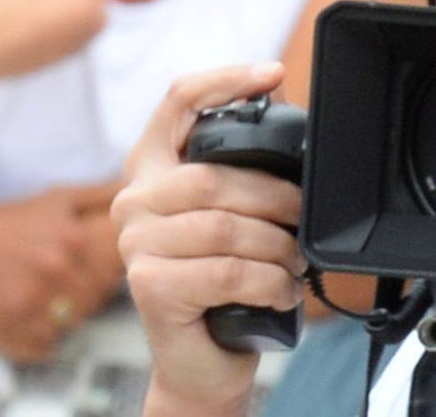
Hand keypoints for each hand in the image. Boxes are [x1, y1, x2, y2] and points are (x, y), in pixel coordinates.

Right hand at [0, 183, 121, 362]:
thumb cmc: (17, 217)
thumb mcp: (61, 198)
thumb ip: (100, 195)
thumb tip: (135, 190)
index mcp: (75, 238)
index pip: (114, 272)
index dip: (111, 278)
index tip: (103, 275)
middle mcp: (57, 266)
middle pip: (96, 300)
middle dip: (91, 299)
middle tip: (76, 292)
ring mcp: (35, 293)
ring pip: (73, 322)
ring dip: (69, 318)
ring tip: (57, 303)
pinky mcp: (13, 314)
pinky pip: (44, 341)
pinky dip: (45, 339)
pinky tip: (39, 321)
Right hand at [113, 63, 303, 416]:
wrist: (200, 360)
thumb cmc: (221, 281)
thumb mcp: (232, 214)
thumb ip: (244, 164)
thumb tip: (279, 99)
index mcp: (151, 167)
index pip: (177, 102)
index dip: (224, 81)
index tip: (271, 74)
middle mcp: (132, 200)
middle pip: (213, 175)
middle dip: (275, 196)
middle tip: (303, 217)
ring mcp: (134, 244)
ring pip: (226, 227)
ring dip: (277, 247)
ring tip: (295, 262)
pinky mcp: (148, 285)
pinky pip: (229, 271)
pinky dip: (270, 280)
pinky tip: (282, 289)